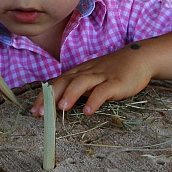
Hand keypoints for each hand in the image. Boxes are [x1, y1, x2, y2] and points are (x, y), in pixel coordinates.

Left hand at [30, 46, 153, 116]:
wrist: (138, 58)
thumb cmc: (112, 71)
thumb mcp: (91, 78)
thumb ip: (77, 89)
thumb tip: (60, 104)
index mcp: (78, 73)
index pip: (56, 83)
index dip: (43, 96)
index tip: (33, 111)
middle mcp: (85, 73)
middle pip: (64, 82)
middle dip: (50, 97)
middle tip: (40, 113)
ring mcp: (100, 77)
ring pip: (81, 83)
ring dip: (70, 95)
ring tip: (61, 108)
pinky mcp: (115, 82)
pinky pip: (103, 91)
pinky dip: (94, 100)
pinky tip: (88, 111)